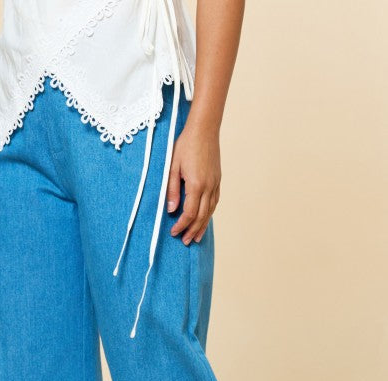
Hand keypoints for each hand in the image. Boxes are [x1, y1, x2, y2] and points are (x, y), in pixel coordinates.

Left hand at [166, 119, 220, 244]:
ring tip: (195, 237)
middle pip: (201, 216)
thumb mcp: (173, 167)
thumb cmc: (186, 145)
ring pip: (210, 211)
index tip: (173, 232)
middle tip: (185, 241)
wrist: (204, 129)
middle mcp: (208, 187)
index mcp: (196, 184)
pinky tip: (204, 219)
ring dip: (202, 226)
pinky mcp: (218, 180)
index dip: (181, 225)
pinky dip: (209, 214)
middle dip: (192, 230)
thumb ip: (172, 189)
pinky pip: (214, 202)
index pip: (189, 213)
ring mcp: (215, 184)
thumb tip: (170, 210)